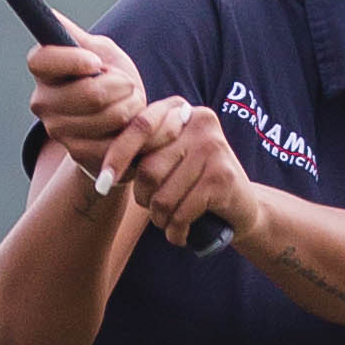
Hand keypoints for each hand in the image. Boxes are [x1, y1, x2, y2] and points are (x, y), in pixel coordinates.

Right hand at [28, 27, 149, 187]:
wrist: (121, 124)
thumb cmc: (111, 80)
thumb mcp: (101, 52)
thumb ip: (81, 38)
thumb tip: (53, 15)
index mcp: (43, 70)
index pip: (43, 60)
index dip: (73, 60)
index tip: (96, 62)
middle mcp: (42, 102)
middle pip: (89, 93)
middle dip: (123, 85)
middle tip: (127, 84)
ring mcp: (59, 132)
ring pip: (111, 117)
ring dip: (135, 106)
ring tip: (132, 103)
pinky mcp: (80, 154)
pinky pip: (122, 141)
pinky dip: (144, 129)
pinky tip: (141, 123)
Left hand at [116, 95, 259, 253]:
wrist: (242, 207)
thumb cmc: (195, 183)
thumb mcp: (170, 157)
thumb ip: (145, 150)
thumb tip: (103, 165)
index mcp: (181, 110)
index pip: (140, 127)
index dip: (117, 156)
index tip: (101, 182)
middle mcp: (200, 122)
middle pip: (149, 168)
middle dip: (145, 198)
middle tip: (155, 211)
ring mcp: (214, 148)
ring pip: (163, 195)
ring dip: (161, 219)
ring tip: (171, 222)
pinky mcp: (223, 177)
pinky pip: (182, 211)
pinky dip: (176, 231)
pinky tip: (182, 234)